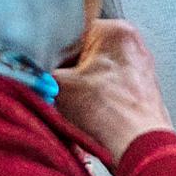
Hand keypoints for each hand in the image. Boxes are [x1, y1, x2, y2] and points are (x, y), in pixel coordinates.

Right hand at [54, 19, 173, 163]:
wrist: (138, 145)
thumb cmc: (109, 114)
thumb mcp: (57, 85)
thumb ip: (40, 70)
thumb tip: (31, 70)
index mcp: (115, 30)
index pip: (73, 30)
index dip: (55, 52)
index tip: (49, 67)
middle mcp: (133, 44)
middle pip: (87, 51)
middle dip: (71, 70)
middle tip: (64, 88)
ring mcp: (141, 67)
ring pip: (98, 71)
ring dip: (84, 86)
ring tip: (81, 104)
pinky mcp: (143, 89)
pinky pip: (112, 87)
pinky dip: (100, 98)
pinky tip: (94, 112)